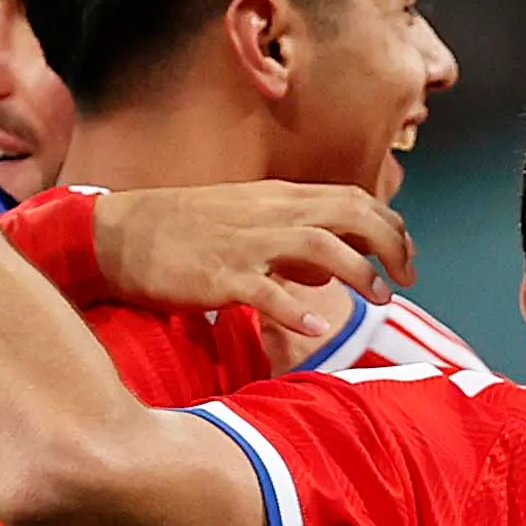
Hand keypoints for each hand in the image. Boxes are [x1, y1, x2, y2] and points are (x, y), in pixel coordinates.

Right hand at [97, 182, 414, 344]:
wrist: (118, 234)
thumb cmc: (182, 232)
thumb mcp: (245, 223)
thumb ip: (292, 242)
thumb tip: (332, 271)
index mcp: (278, 198)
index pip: (353, 199)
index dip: (390, 225)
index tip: (405, 256)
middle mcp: (270, 213)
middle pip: (349, 215)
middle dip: (389, 244)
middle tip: (407, 278)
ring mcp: (245, 243)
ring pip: (319, 246)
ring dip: (358, 272)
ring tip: (379, 299)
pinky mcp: (219, 276)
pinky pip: (265, 291)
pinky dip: (295, 308)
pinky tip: (318, 326)